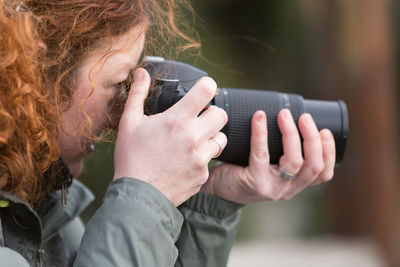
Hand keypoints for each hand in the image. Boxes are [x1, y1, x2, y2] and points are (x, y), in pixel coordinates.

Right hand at [113, 68, 227, 205]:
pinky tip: (186, 162)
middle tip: (199, 119)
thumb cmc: (131, 158)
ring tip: (194, 141)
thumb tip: (142, 73)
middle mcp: (194, 137)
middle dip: (212, 113)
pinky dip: (202, 159)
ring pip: (221, 139)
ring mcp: (201, 158)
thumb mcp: (129, 122)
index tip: (204, 88)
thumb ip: (138, 94)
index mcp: (177, 120)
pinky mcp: (203, 175)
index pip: (207, 90)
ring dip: (211, 137)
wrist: (138, 196)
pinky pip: (211, 161)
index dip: (207, 85)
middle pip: (221, 114)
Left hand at [202, 109, 335, 203]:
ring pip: (294, 162)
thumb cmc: (244, 171)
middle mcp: (287, 189)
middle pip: (314, 166)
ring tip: (284, 114)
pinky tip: (259, 117)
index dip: (329, 151)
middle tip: (304, 117)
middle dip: (313, 138)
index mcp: (295, 184)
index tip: (325, 130)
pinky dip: (261, 133)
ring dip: (292, 134)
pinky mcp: (254, 182)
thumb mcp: (270, 166)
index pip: (323, 173)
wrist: (217, 189)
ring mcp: (272, 188)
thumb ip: (283, 153)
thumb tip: (292, 117)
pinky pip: (262, 154)